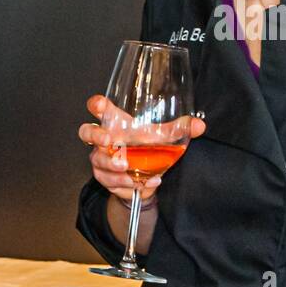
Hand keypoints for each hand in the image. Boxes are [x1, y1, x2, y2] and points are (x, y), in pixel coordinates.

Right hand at [77, 94, 205, 203]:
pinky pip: (110, 179)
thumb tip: (199, 125)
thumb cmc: (146, 149)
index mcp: (115, 123)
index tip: (99, 104)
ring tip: (128, 167)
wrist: (143, 178)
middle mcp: (103, 139)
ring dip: (113, 164)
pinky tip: (141, 181)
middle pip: (86, 132)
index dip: (96, 105)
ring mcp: (100, 158)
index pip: (99, 109)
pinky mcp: (103, 176)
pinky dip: (126, 182)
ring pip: (99, 160)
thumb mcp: (162, 138)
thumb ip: (178, 130)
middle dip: (95, 136)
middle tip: (109, 141)